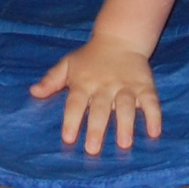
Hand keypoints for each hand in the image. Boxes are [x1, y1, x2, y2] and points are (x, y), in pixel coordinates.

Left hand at [31, 37, 161, 152]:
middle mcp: (105, 85)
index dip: (71, 120)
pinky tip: (155, 132)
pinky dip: (154, 116)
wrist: (120, 38)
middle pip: (100, 108)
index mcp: (84, 83)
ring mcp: (126, 86)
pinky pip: (151, 102)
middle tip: (93, 149)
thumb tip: (33, 92)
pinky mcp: (145, 86)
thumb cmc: (90, 58)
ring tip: (124, 143)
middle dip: (97, 128)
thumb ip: (51, 80)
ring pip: (126, 106)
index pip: (75, 103)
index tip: (68, 138)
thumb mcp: (68, 64)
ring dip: (125, 125)